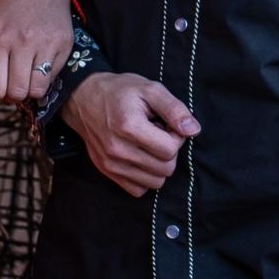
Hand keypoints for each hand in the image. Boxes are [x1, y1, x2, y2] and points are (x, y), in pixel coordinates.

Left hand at [0, 0, 73, 104]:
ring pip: (36, 91)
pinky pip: (52, 78)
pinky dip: (44, 79)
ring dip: (28, 89)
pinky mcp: (64, 45)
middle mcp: (22, 42)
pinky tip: (39, 64)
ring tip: (25, 74)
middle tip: (11, 81)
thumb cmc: (8, 4)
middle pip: (16, 94)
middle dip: (11, 95)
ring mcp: (45, 44)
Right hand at [60, 72, 199, 197]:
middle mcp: (118, 150)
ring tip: (147, 143)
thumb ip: (174, 109)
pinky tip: (139, 156)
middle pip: (165, 169)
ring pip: (155, 182)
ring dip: (158, 165)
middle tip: (158, 132)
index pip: (170, 150)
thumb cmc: (119, 91)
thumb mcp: (149, 89)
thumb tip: (194, 130)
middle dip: (168, 151)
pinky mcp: (107, 172)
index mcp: (129, 126)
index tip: (167, 124)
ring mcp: (111, 164)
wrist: (84, 98)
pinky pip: (138, 189)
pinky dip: (144, 177)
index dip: (176, 136)